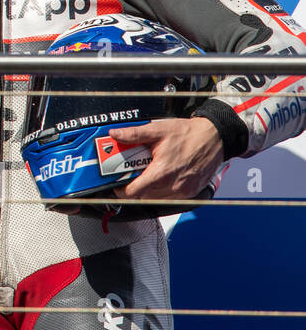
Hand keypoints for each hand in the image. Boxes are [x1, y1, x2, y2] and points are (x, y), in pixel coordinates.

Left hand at [109, 117, 223, 204]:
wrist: (215, 137)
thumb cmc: (189, 134)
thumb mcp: (157, 130)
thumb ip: (133, 134)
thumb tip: (115, 135)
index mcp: (162, 172)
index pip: (134, 192)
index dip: (121, 190)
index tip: (117, 183)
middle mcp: (174, 186)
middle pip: (143, 197)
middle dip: (133, 187)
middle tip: (130, 175)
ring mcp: (184, 191)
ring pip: (156, 200)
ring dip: (147, 191)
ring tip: (146, 175)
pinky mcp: (191, 192)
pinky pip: (170, 198)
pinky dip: (161, 192)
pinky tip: (161, 178)